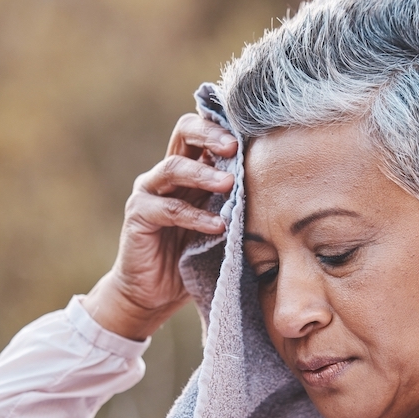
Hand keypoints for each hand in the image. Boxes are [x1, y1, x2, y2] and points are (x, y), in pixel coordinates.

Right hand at [82, 113, 237, 340]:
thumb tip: (280, 189)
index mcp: (189, 168)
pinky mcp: (138, 215)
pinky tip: (217, 226)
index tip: (251, 131)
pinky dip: (195, 217)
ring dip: (204, 173)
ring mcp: (149, 192)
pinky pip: (168, 209)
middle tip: (234, 146)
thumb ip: (237, 204)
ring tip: (230, 184)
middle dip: (210, 134)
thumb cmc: (193, 256)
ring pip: (173, 167)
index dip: (224, 125)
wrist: (154, 293)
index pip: (203, 131)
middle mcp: (166, 173)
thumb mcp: (222, 225)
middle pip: (184, 132)